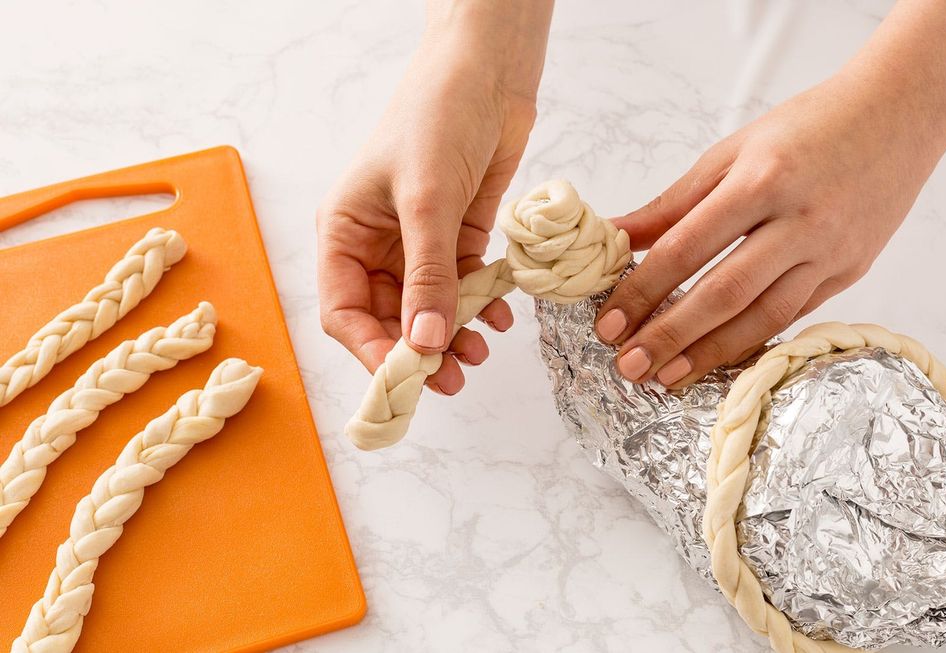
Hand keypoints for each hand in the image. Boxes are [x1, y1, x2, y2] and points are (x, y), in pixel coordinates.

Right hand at [317, 2, 551, 394]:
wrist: (488, 72)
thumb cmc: (436, 117)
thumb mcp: (426, 200)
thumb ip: (427, 277)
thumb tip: (425, 345)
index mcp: (345, 231)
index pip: (343, 309)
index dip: (370, 349)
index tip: (405, 377)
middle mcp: (378, 243)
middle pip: (388, 317)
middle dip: (418, 350)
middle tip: (452, 378)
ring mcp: (420, 242)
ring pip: (428, 308)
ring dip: (452, 334)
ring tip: (479, 354)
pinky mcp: (459, 235)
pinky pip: (464, 285)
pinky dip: (479, 305)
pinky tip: (498, 318)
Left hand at [595, 70, 945, 387]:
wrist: (898, 114)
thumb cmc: (807, 127)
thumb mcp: (731, 151)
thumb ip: (673, 202)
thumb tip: (616, 236)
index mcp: (761, 181)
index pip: (687, 247)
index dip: (643, 290)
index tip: (610, 322)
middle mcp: (800, 221)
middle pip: (725, 293)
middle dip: (670, 335)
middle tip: (629, 366)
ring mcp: (831, 252)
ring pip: (764, 317)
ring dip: (710, 353)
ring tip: (668, 376)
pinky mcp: (850, 271)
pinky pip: (794, 316)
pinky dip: (752, 340)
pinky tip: (717, 356)